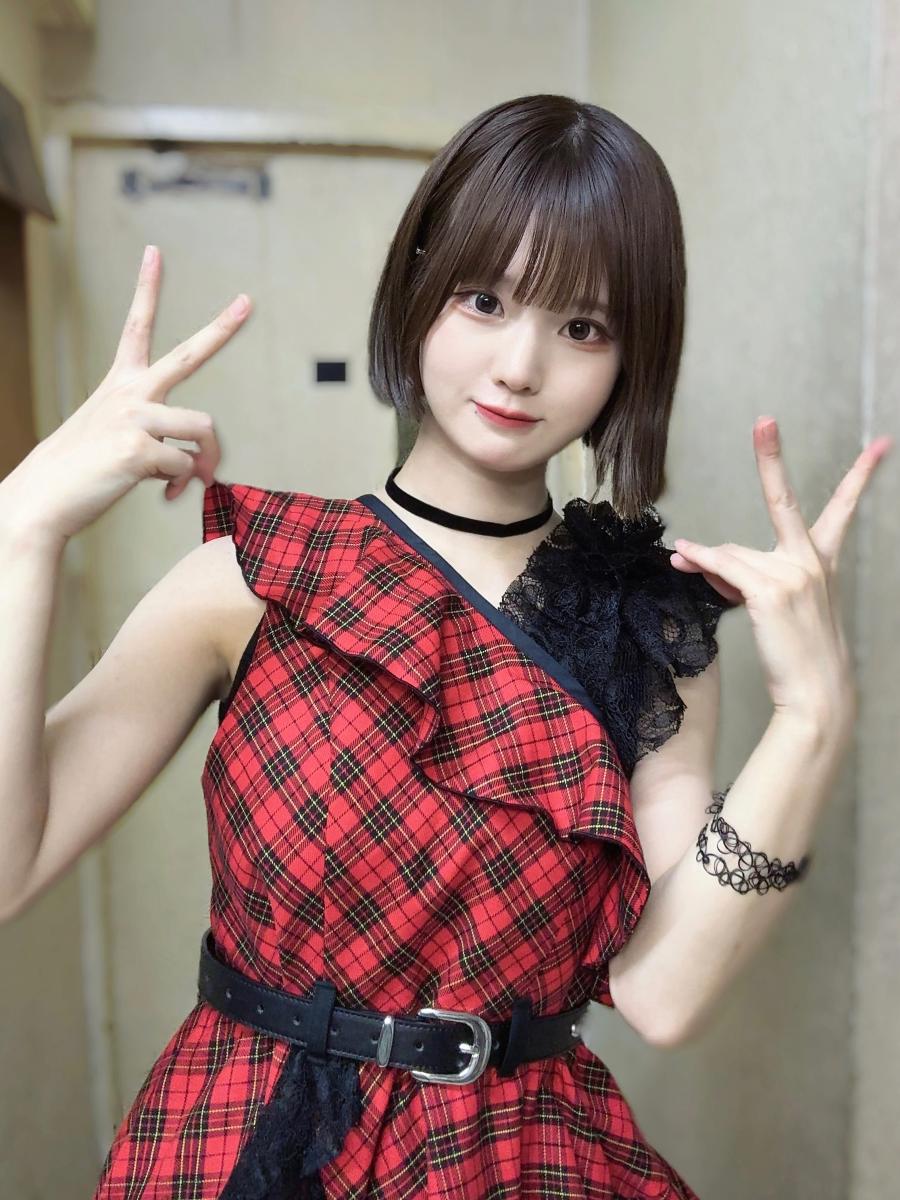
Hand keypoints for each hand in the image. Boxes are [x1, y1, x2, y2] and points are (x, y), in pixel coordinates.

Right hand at [1, 245, 251, 547]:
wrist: (42, 501)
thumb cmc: (79, 475)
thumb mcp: (115, 442)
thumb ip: (158, 442)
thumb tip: (196, 466)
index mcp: (120, 384)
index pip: (136, 327)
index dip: (146, 288)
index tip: (154, 253)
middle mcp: (130, 393)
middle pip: (187, 355)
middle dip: (221, 327)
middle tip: (247, 301)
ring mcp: (135, 417)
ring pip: (202, 428)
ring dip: (205, 460)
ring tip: (188, 483)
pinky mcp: (139, 448)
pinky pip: (186, 466)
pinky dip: (183, 486)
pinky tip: (164, 495)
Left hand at [669, 416, 891, 724]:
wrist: (817, 693)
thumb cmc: (797, 651)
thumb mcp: (775, 605)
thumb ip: (738, 574)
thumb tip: (690, 556)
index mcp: (823, 560)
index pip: (844, 509)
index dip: (861, 475)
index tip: (881, 443)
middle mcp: (811, 560)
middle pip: (782, 498)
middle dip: (770, 456)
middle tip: (764, 420)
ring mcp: (793, 573)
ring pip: (731, 555)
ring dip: (711, 569)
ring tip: (706, 585)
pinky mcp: (770, 590)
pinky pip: (723, 565)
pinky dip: (700, 562)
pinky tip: (683, 560)